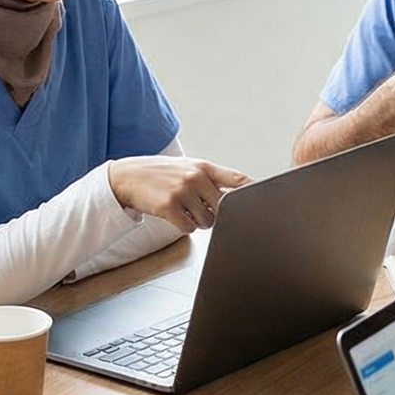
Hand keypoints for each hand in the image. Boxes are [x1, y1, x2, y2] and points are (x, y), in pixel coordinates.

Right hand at [107, 157, 251, 231]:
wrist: (127, 176)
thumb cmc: (160, 173)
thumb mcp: (187, 167)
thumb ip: (210, 179)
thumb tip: (236, 195)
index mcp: (204, 167)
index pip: (238, 180)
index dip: (255, 191)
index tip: (267, 198)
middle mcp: (195, 177)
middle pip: (223, 208)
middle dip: (215, 214)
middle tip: (199, 208)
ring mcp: (182, 191)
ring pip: (207, 221)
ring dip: (198, 221)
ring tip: (183, 209)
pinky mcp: (169, 206)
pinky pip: (189, 228)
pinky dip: (184, 226)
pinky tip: (174, 215)